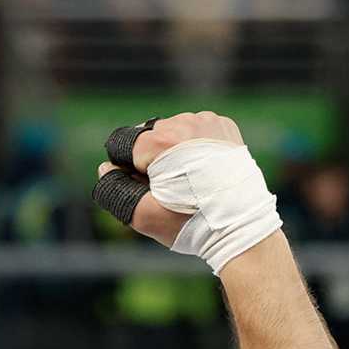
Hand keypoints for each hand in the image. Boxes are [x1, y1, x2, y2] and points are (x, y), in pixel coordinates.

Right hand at [94, 110, 247, 247]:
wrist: (242, 227)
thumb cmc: (191, 224)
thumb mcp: (143, 216)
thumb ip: (113, 190)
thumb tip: (106, 168)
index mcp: (160, 141)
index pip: (123, 147)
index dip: (130, 172)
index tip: (151, 191)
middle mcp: (183, 122)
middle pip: (148, 137)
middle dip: (152, 161)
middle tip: (173, 190)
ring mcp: (206, 121)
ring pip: (173, 132)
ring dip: (174, 152)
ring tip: (192, 181)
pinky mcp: (223, 126)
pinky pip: (197, 130)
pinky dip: (196, 147)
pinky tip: (206, 170)